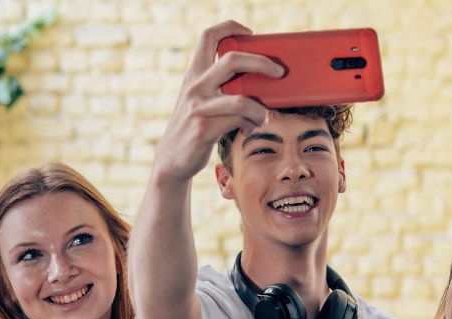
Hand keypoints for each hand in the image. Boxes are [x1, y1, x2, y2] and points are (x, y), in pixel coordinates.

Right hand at [152, 21, 283, 185]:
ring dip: (260, 109)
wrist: (172, 159)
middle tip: (279, 72)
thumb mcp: (201, 100)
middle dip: (262, 63)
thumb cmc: (195, 127)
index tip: (250, 33)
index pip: (209, 36)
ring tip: (264, 117)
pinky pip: (238, 121)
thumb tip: (261, 83)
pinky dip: (251, 125)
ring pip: (242, 99)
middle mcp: (196, 86)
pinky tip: (249, 129)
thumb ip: (221, 87)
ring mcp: (199, 107)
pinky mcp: (204, 128)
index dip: (231, 27)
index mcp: (195, 73)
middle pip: (233, 59)